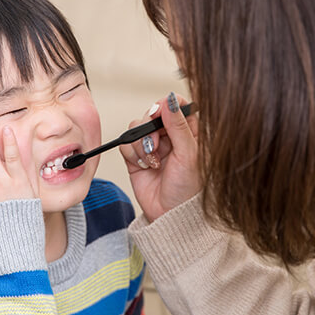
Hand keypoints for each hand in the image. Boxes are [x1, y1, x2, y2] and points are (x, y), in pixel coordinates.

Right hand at [120, 92, 200, 221]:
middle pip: (152, 113)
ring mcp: (152, 145)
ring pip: (136, 128)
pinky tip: (145, 166)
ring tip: (152, 161)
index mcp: (188, 131)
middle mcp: (170, 136)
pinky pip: (126, 143)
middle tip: (156, 145)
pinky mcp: (137, 156)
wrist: (169, 214)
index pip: (176, 104)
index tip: (161, 115)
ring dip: (141, 144)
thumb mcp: (188, 154)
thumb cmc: (188, 190)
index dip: (166, 105)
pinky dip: (133, 155)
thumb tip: (169, 100)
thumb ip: (178, 125)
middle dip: (150, 129)